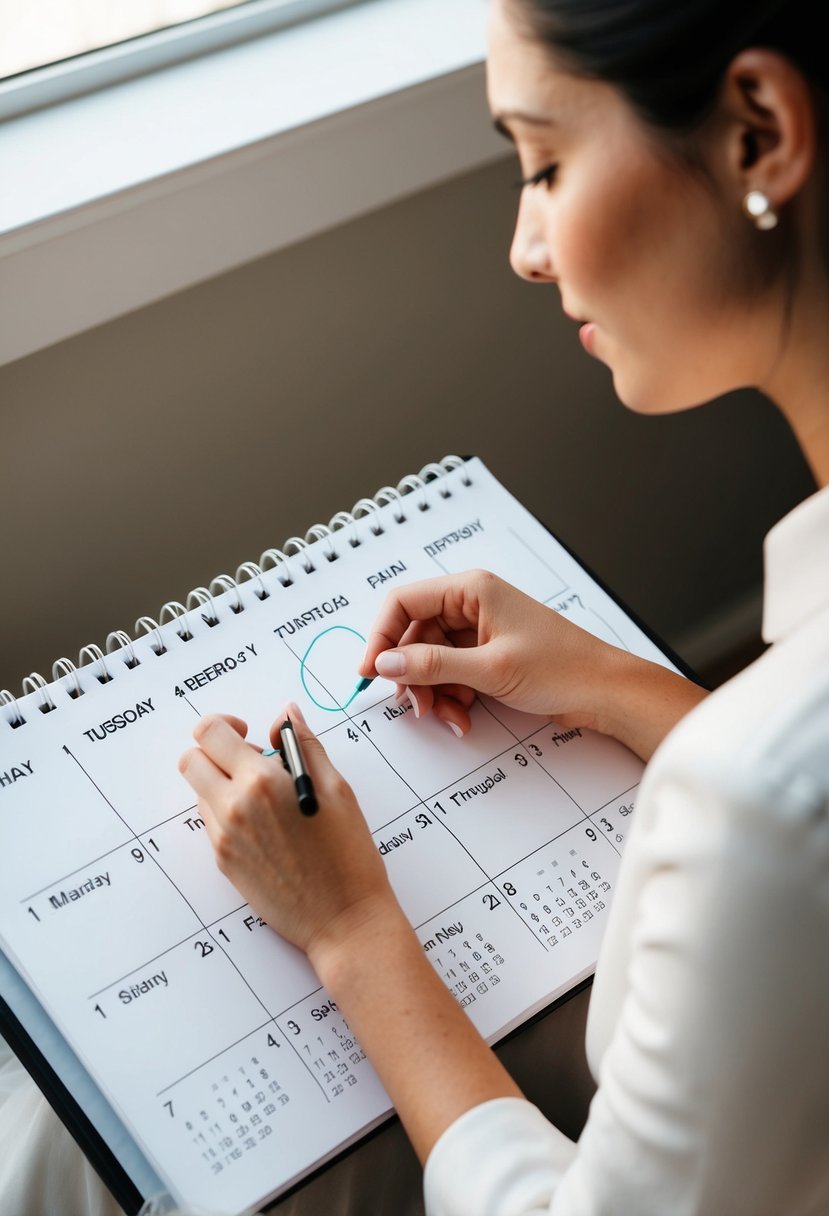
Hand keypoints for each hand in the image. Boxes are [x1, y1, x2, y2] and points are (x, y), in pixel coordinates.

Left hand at [178, 705, 397, 965]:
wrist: (343, 920)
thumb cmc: (348, 855)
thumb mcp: (337, 789)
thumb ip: (305, 746)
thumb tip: (287, 714)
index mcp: (262, 782)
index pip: (210, 733)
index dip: (226, 724)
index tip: (248, 732)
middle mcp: (233, 807)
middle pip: (191, 760)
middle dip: (215, 751)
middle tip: (249, 760)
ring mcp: (223, 838)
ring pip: (200, 791)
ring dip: (223, 783)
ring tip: (267, 799)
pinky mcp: (223, 862)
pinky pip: (212, 822)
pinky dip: (230, 812)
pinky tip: (268, 827)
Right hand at [360, 569, 618, 735]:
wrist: (604, 692)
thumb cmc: (562, 667)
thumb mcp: (490, 668)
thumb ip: (432, 665)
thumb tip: (385, 663)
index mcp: (471, 590)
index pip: (404, 602)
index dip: (381, 636)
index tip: (370, 671)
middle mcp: (472, 605)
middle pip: (414, 636)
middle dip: (412, 675)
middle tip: (416, 706)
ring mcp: (479, 632)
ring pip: (430, 661)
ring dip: (433, 693)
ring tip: (448, 717)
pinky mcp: (487, 657)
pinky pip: (451, 675)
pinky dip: (451, 698)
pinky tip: (464, 717)